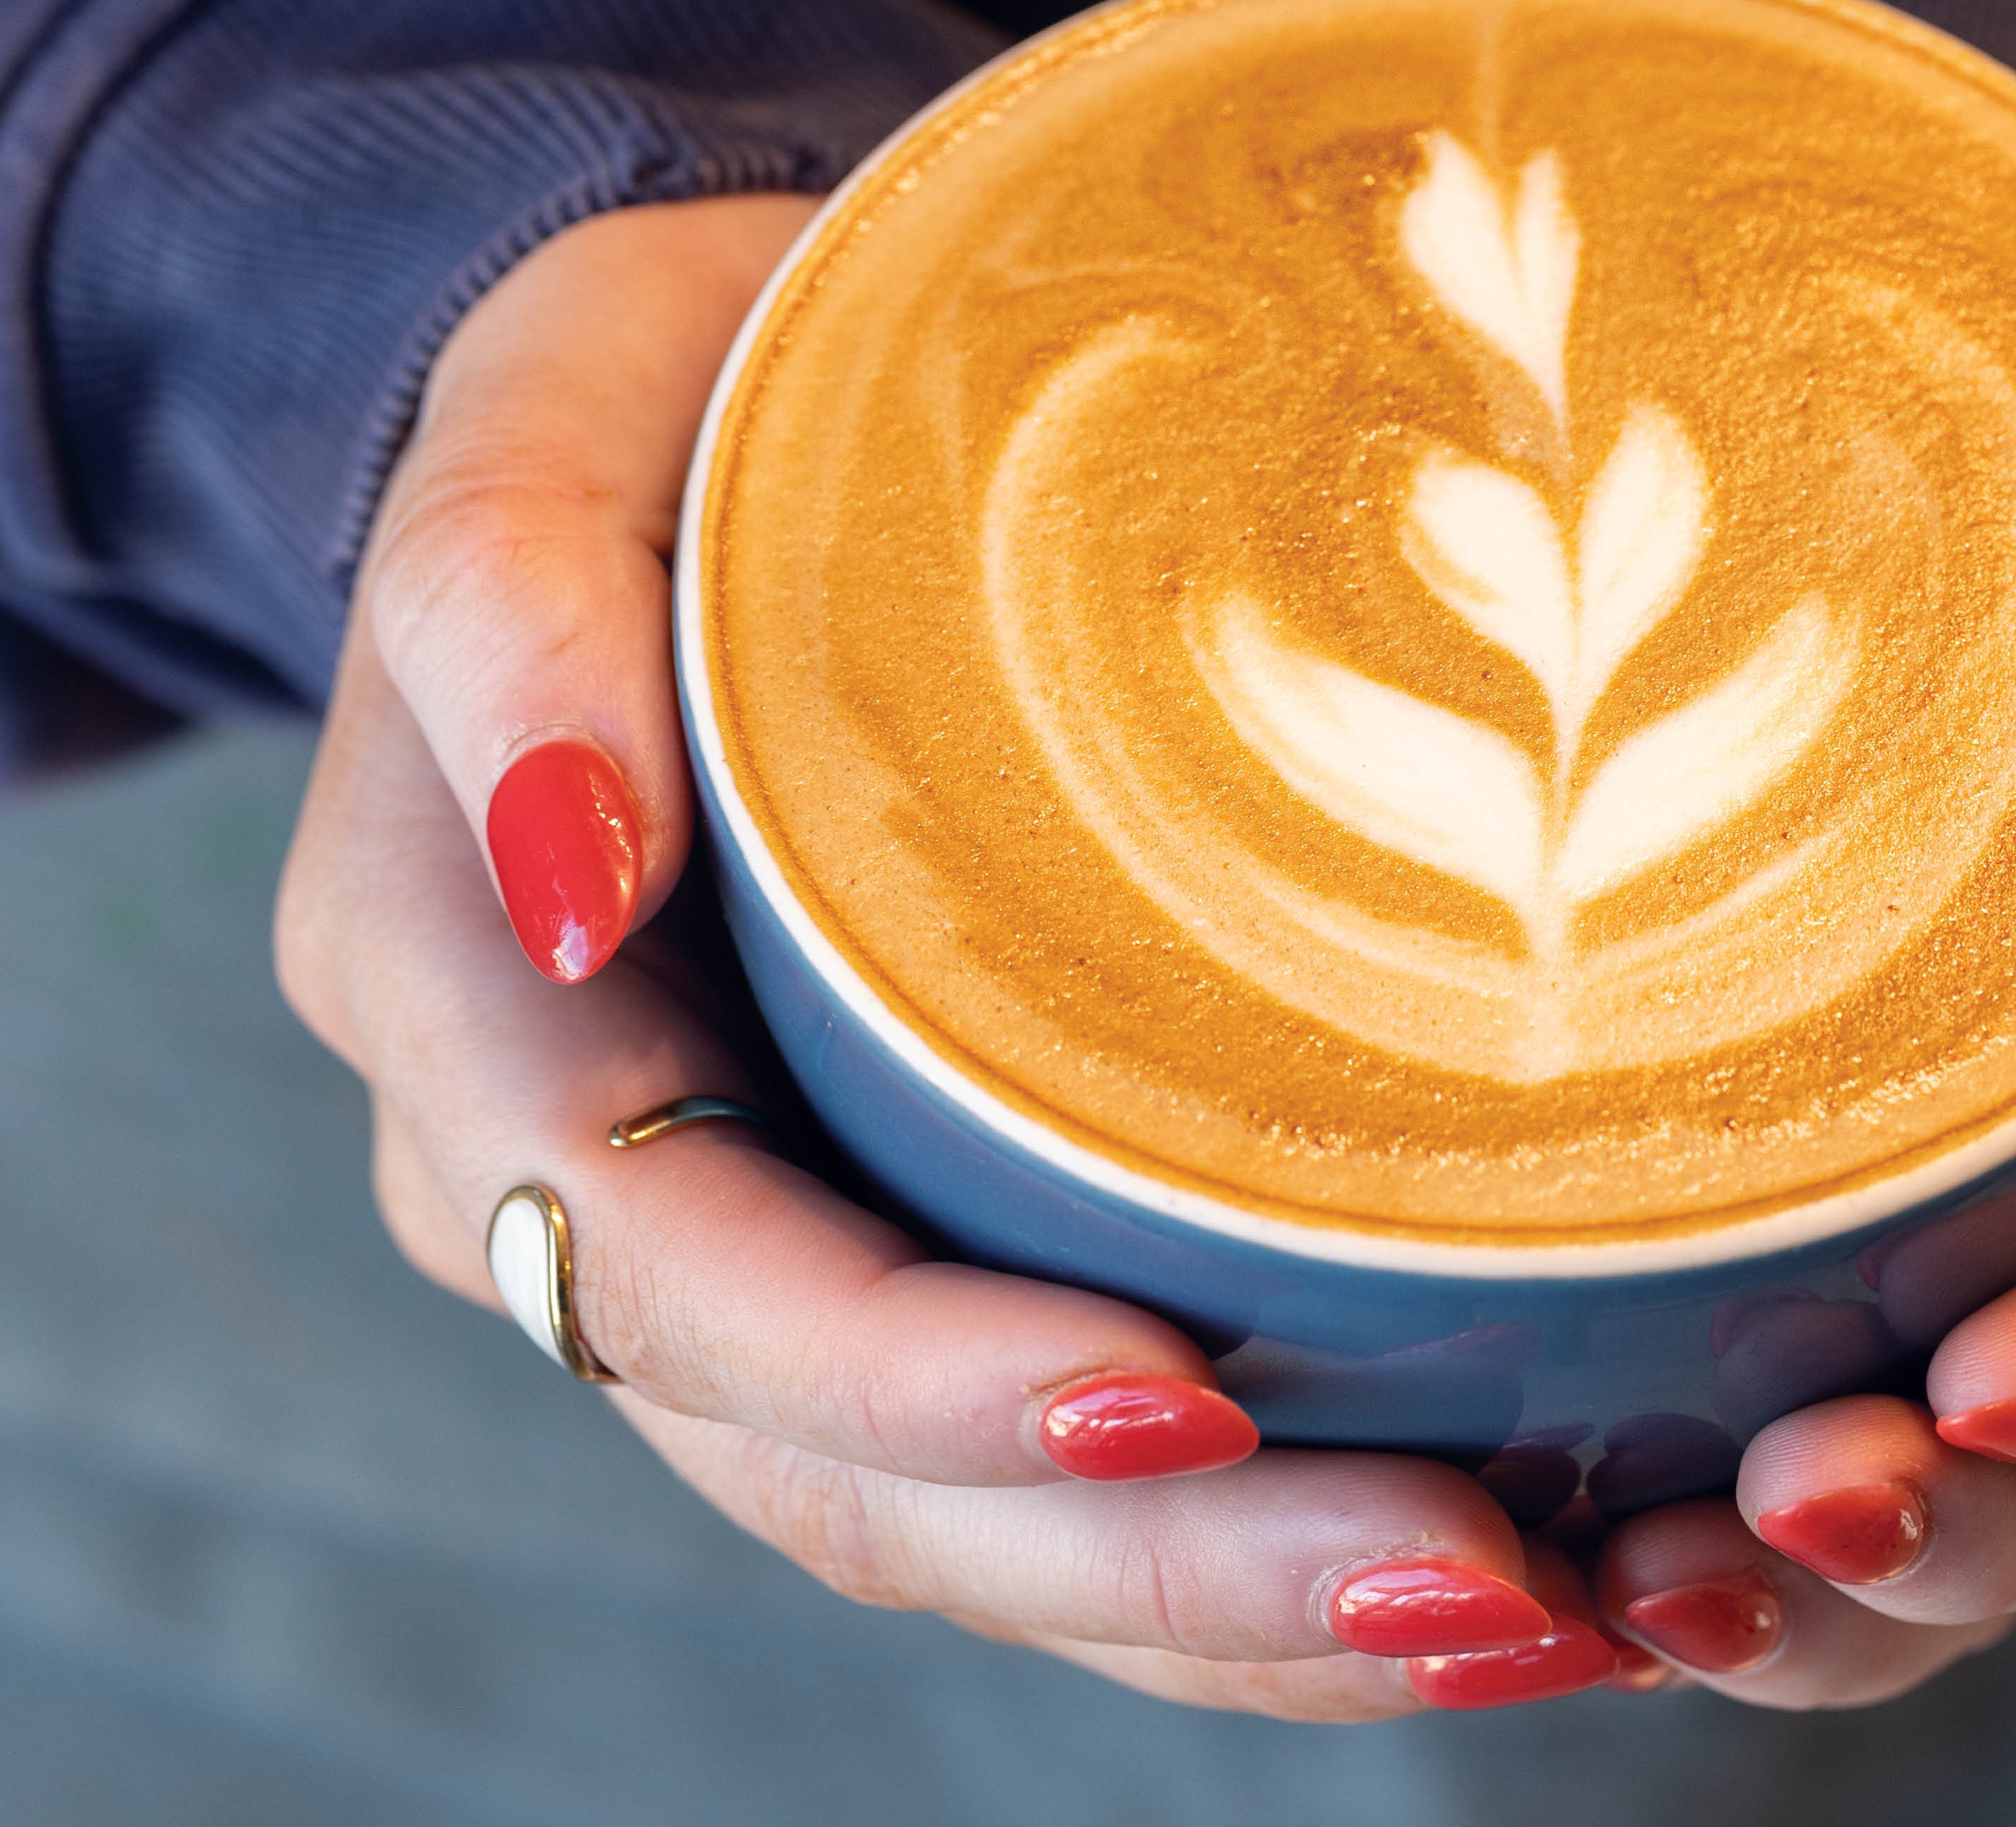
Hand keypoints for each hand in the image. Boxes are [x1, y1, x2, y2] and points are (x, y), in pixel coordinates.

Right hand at [275, 197, 1617, 1719]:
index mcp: (485, 1030)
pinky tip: (1487, 1555)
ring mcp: (768, 1260)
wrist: (704, 443)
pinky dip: (1248, 1556)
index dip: (918, 1379)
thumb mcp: (549, 407)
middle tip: (1466, 1578)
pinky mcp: (916, 1252)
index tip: (1182, 1395)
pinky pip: (1054, 1474)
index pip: (688, 1281)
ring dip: (1243, 1614)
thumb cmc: (651, 401)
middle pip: (859, 1482)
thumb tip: (570, 869)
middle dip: (1160, 1564)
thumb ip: (499, 601)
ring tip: (1531, 1610)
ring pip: (976, 1535)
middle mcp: (607, 1204)